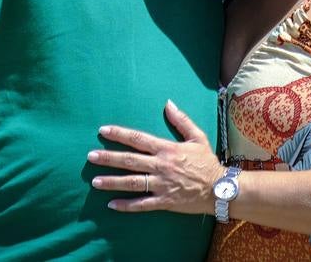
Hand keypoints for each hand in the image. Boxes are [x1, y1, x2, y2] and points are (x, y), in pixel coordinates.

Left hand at [90, 100, 224, 214]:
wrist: (220, 188)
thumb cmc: (207, 162)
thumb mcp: (197, 137)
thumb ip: (181, 120)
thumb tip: (168, 103)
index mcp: (167, 149)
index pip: (138, 139)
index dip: (119, 134)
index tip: (103, 131)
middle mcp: (161, 166)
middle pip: (130, 160)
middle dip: (108, 158)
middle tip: (90, 156)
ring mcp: (162, 184)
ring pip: (132, 182)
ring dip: (112, 182)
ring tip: (94, 181)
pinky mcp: (164, 201)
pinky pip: (142, 204)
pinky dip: (126, 205)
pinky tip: (112, 205)